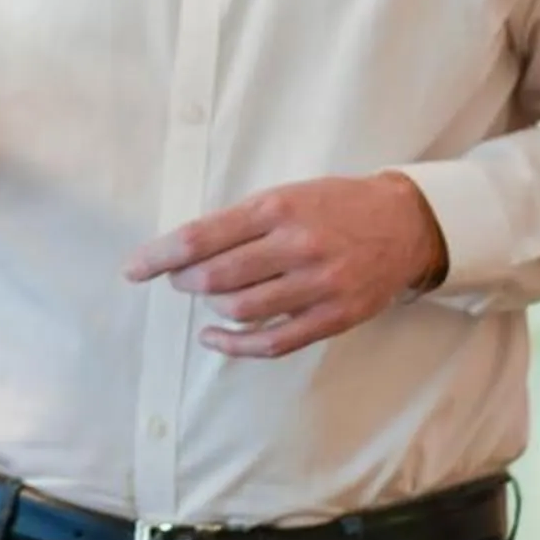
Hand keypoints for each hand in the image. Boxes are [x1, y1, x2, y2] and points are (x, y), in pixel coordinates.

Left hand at [123, 174, 446, 359]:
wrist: (405, 224)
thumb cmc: (336, 206)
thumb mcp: (288, 195)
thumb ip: (242, 221)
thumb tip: (184, 250)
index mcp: (278, 208)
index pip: (201, 237)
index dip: (160, 256)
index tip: (134, 269)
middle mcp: (296, 245)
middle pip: (214, 276)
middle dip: (184, 281)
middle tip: (179, 279)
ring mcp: (317, 284)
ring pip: (239, 309)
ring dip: (210, 308)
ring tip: (205, 298)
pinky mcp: (333, 317)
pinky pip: (272, 342)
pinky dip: (234, 345)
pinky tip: (214, 337)